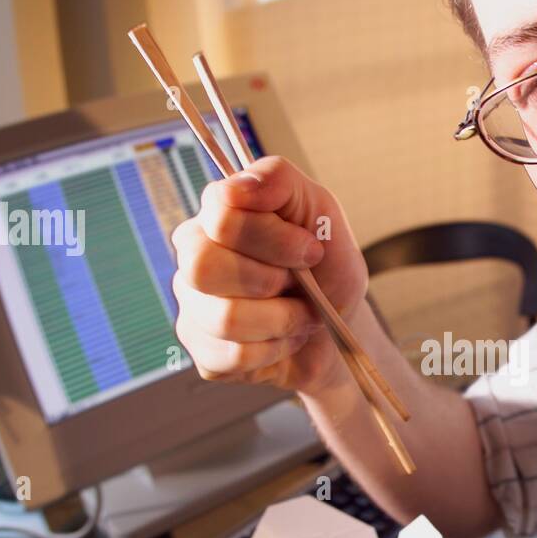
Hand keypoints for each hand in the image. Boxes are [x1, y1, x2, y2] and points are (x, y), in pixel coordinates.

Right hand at [171, 156, 366, 392]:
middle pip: (203, 267)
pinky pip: (235, 357)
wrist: (342, 325)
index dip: (273, 238)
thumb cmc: (326, 265)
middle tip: (300, 283)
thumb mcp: (319, 210)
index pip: (220, 218)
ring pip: (224, 318)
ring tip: (300, 315)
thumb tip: (235, 186)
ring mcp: (194, 309)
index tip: (310, 250)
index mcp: (216, 216)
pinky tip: (284, 339)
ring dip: (282, 319)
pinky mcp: (205, 354)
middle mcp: (194, 259)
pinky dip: (276, 350)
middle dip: (269, 280)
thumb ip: (278, 180)